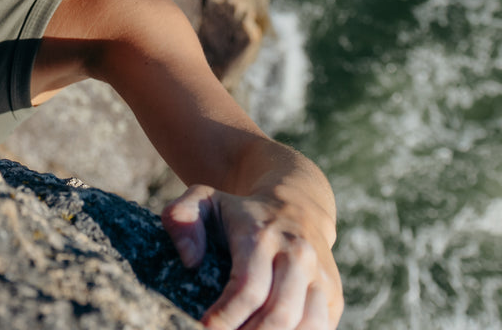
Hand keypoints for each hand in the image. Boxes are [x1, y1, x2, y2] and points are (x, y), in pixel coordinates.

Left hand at [162, 183, 342, 328]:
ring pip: (307, 326)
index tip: (202, 328)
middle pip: (279, 314)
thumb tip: (189, 261)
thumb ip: (182, 217)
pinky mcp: (333, 296)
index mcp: (262, 234)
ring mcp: (320, 276)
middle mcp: (297, 254)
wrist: (297, 204)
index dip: (225, 318)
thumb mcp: (204, 200)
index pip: (247, 287)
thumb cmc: (240, 212)